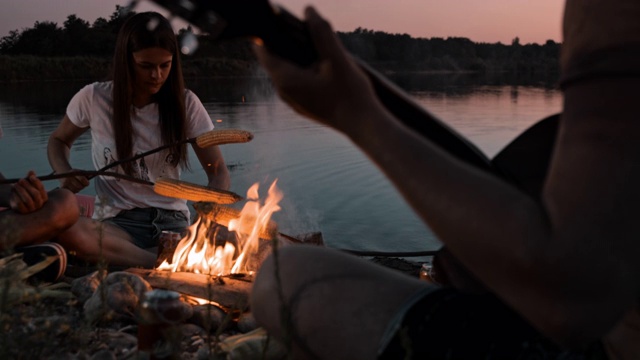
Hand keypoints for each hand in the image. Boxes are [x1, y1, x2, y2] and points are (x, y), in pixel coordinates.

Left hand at [9, 171, 47, 213]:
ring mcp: (32, 208)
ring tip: (15, 184)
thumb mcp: (28, 183)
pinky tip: (13, 192)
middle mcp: (39, 204)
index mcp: (44, 197)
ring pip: (28, 199)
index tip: (30, 176)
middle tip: (20, 180)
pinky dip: (16, 196)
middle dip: (28, 186)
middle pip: (35, 194)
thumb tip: (31, 171)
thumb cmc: (25, 190)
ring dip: (21, 190)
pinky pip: (20, 204)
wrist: (16, 200)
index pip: (42, 189)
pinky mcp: (23, 211)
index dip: (36, 182)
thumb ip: (30, 178)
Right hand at [59, 169, 89, 192]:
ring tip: (76, 185)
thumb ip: (87, 174)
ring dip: (78, 189)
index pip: (83, 179)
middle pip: (80, 187)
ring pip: (76, 190)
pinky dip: (74, 191)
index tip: (87, 183)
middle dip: (82, 186)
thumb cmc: (76, 174)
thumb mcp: (81, 172)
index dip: (86, 183)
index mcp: (74, 172)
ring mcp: (65, 183)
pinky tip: (72, 187)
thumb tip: (95, 175)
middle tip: (82, 185)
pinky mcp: (62, 187)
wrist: (64, 175)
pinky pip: (72, 192)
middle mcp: (69, 177)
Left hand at [253, 6, 379, 134]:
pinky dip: (304, 70)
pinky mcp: (305, 106)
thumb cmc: (350, 93)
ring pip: (287, 71)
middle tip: (305, 30)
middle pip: (275, 59)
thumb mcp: (337, 58)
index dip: (269, 32)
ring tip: (317, 47)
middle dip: (286, 43)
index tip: (282, 21)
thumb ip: (321, 32)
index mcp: (285, 79)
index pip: (262, 50)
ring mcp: (294, 102)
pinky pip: (297, 82)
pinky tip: (323, 66)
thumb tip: (309, 10)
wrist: (363, 125)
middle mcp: (284, 92)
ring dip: (297, 57)